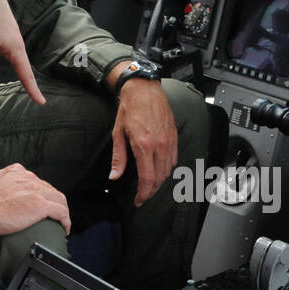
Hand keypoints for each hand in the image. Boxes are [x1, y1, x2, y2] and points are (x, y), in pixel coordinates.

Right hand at [0, 163, 70, 235]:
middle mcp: (28, 178)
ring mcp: (36, 190)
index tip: (39, 202)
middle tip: (52, 215)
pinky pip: (61, 212)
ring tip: (60, 222)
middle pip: (49, 189)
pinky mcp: (40, 205)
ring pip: (58, 198)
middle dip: (52, 201)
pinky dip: (65, 220)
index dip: (40, 193)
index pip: (35, 182)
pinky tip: (64, 228)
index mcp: (16, 172)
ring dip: (61, 210)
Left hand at [108, 79, 177, 205]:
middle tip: (142, 196)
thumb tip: (114, 176)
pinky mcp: (174, 136)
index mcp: (144, 145)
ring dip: (159, 181)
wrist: (144, 89)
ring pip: (168, 170)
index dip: (143, 194)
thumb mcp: (118, 133)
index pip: (147, 179)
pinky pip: (174, 159)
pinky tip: (159, 170)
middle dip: (151, 191)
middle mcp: (159, 145)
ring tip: (149, 185)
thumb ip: (119, 157)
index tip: (138, 200)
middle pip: (160, 178)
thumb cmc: (130, 108)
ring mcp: (169, 141)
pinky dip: (167, 169)